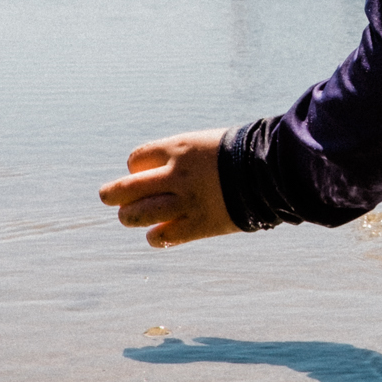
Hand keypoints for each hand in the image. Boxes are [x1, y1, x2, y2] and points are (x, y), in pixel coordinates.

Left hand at [97, 129, 241, 247]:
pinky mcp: (198, 224)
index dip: (135, 168)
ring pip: (138, 215)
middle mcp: (176, 175)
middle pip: (126, 189)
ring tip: (130, 217)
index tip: (143, 172)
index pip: (136, 159)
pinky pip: (163, 236)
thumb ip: (183, 158)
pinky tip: (159, 234)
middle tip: (109, 197)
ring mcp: (185, 201)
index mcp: (179, 149)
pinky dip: (156, 237)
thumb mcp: (208, 144)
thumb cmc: (242, 155)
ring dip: (130, 217)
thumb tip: (162, 172)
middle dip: (112, 194)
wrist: (272, 170)